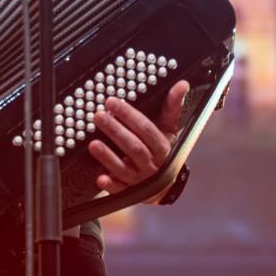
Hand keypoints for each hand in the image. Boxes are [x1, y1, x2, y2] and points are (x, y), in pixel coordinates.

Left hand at [87, 79, 188, 193]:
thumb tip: (182, 84)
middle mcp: (152, 164)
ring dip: (108, 157)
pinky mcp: (129, 192)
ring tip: (93, 144)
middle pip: (134, 147)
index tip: (112, 102)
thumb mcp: (168, 129)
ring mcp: (140, 179)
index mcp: (162, 146)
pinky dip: (110, 185)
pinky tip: (101, 178)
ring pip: (124, 168)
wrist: (164, 185)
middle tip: (99, 116)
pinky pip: (120, 191)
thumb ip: (172, 106)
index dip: (129, 115)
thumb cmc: (163, 150)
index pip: (146, 129)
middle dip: (115, 131)